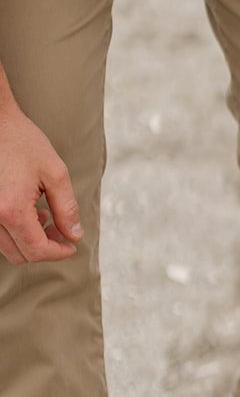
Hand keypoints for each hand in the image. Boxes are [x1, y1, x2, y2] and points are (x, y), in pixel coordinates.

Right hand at [0, 97, 82, 264]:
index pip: (36, 250)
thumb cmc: (23, 142)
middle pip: (19, 254)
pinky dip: (16, 231)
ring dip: (30, 240)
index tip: (71, 246)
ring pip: (7, 247)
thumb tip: (75, 236)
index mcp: (11, 210)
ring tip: (45, 216)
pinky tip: (30, 211)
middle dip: (45, 248)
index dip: (58, 253)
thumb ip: (67, 209)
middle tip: (62, 232)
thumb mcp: (55, 173)